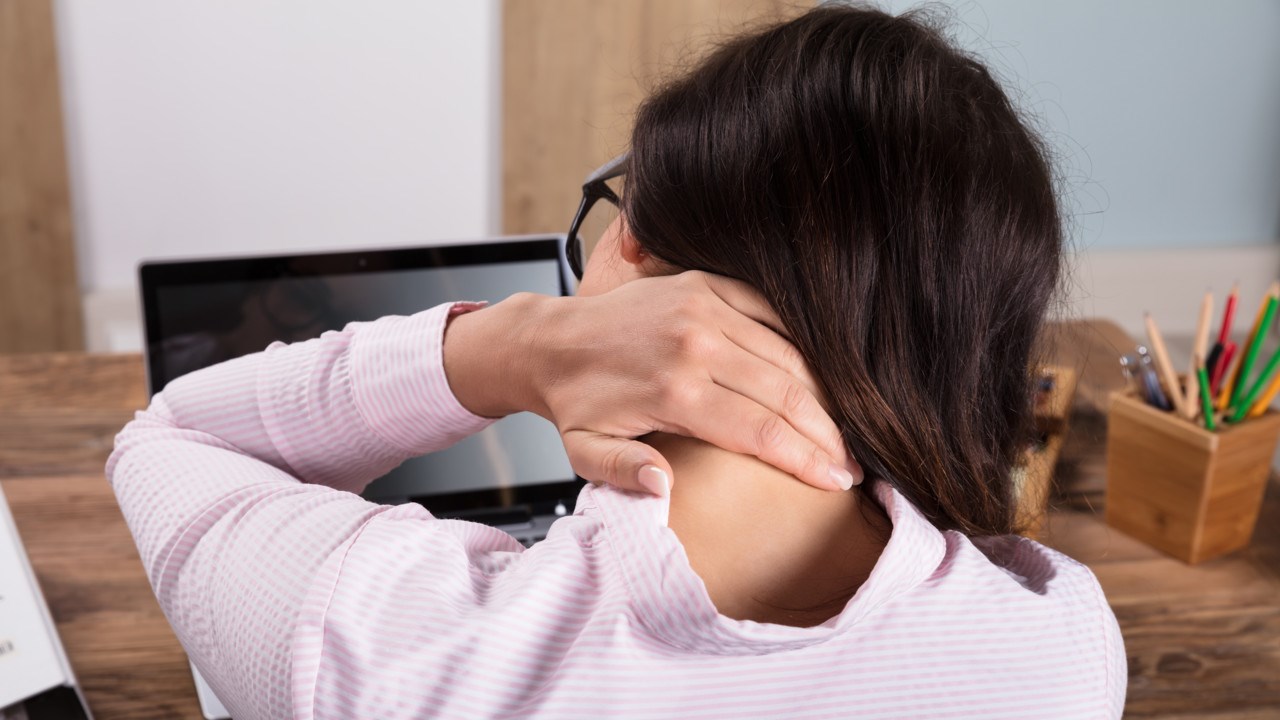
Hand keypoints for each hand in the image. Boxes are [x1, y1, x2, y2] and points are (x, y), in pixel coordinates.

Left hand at [443, 271, 859, 494]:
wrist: (552, 341)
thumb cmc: (576, 404)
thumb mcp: (586, 452)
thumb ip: (624, 473)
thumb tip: (665, 488)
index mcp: (674, 392)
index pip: (761, 431)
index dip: (806, 459)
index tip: (837, 481)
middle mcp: (695, 345)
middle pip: (786, 394)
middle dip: (826, 433)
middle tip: (851, 463)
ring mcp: (703, 308)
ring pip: (786, 353)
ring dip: (820, 393)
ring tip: (839, 427)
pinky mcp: (705, 284)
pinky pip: (769, 312)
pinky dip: (798, 343)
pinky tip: (815, 376)